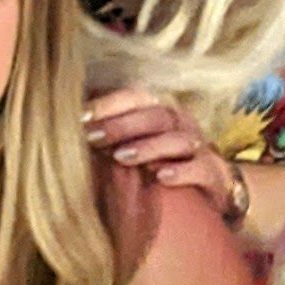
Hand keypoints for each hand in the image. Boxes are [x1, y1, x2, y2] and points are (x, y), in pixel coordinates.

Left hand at [85, 89, 242, 214]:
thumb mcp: (140, 147)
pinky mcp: (214, 173)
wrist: (215, 188)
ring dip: (147, 146)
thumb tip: (69, 133)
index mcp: (162, 112)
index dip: (109, 104)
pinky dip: (181, 171)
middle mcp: (182, 124)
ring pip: (177, 139)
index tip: (80, 118)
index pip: (137, 96)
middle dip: (121, 125)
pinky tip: (160, 177)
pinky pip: (200, 167)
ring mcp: (201, 147)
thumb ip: (113, 139)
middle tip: (92, 137)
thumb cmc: (166, 164)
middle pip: (155, 115)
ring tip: (121, 157)